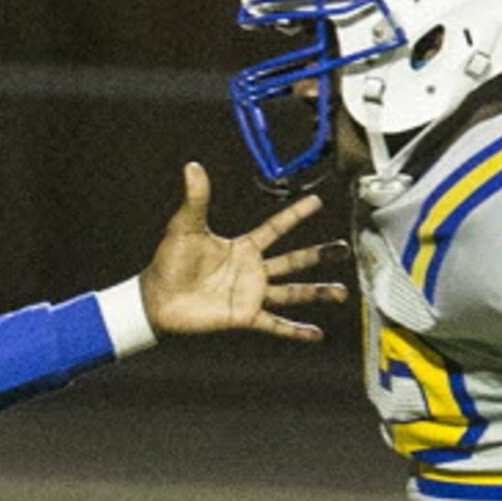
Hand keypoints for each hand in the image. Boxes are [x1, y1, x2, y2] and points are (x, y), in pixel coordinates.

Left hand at [138, 161, 349, 341]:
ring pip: (292, 292)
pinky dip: (295, 331)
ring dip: (317, 293)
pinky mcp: (244, 316)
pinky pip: (275, 324)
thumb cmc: (168, 263)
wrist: (156, 299)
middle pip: (294, 260)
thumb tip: (192, 166)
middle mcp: (252, 270)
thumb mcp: (185, 227)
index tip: (318, 201)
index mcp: (243, 247)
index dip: (296, 214)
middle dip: (320, 254)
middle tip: (345, 248)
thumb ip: (196, 198)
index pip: (277, 228)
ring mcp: (251, 294)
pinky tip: (316, 334)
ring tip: (343, 292)